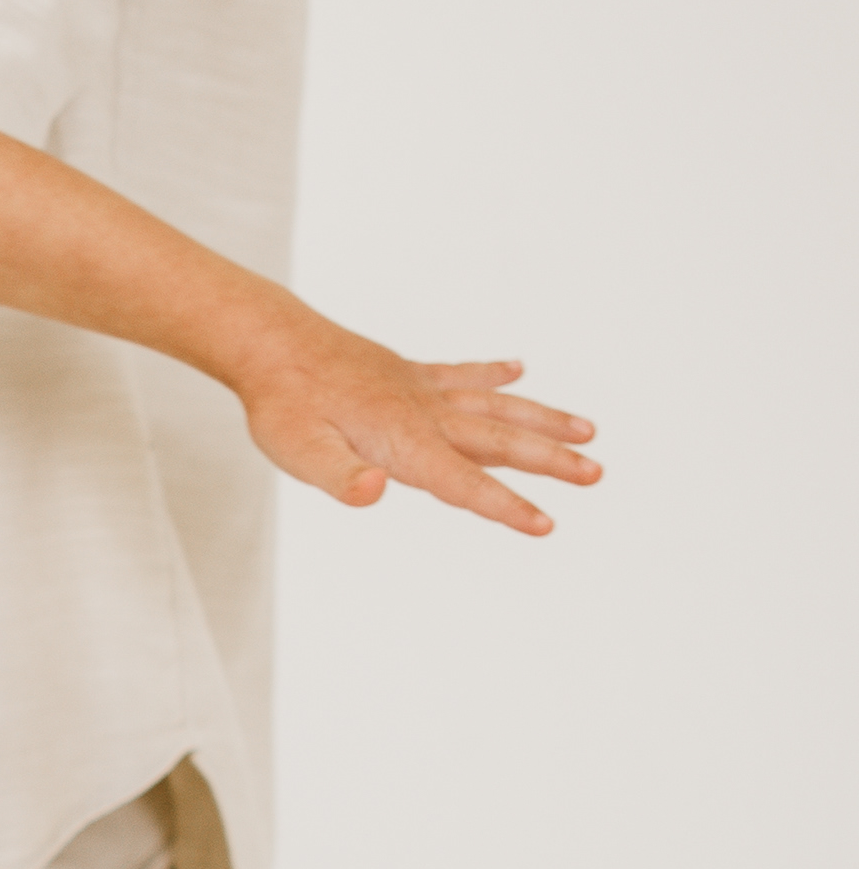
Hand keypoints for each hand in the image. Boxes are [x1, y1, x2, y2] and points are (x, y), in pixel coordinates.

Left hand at [233, 324, 600, 534]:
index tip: (546, 524)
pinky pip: (461, 374)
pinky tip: (518, 370)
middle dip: (550, 461)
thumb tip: (374, 492)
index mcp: (404, 441)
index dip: (504, 506)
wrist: (271, 345)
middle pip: (499, 441)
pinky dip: (493, 374)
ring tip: (587, 431)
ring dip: (541, 420)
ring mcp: (421, 389)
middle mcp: (424, 413)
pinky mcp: (408, 373)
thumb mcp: (299, 452)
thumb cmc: (283, 406)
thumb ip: (339, 476)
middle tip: (597, 473)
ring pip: (495, 407)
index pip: (464, 482)